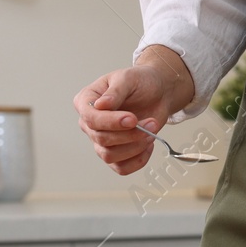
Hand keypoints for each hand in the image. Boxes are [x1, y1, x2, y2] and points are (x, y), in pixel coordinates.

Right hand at [74, 45, 195, 174]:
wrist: (158, 92)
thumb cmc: (140, 82)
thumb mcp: (128, 78)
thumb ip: (115, 92)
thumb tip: (101, 104)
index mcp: (86, 101)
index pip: (90, 119)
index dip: (111, 122)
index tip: (132, 119)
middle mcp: (91, 123)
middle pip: (102, 139)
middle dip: (129, 134)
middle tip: (151, 123)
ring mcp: (102, 140)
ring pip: (109, 156)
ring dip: (135, 147)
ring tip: (151, 132)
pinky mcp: (116, 153)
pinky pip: (121, 167)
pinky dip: (138, 160)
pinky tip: (148, 145)